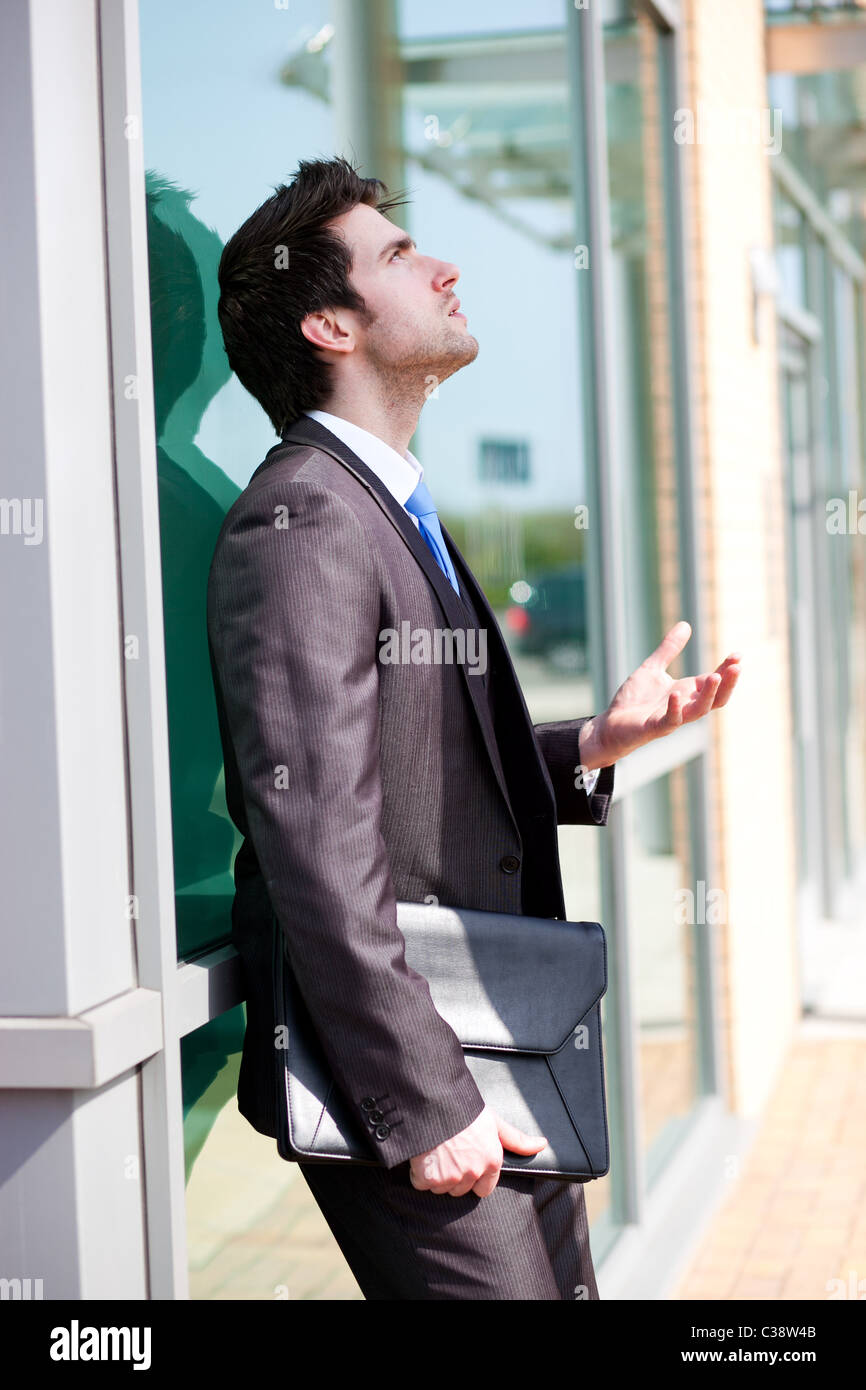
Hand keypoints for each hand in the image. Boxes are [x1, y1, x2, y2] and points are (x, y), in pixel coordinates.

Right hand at [409, 1103, 546, 1198]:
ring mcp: (450, 1177)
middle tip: (448, 1153)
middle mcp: (473, 1173)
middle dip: (454, 1176)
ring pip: (442, 1188)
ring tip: (436, 1151)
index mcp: (491, 1162)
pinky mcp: (428, 1178)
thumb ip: (517, 1139)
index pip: (484, 1189)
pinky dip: (419, 1173)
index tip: (466, 1163)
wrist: (435, 1101)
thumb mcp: (494, 1122)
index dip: (474, 1177)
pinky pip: (422, 1184)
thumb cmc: (465, 1110)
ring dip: (436, 1175)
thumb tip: (542, 1144)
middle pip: (461, 1189)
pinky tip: (423, 1155)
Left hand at [580, 620, 740, 768]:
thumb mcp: (653, 668)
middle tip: (737, 666)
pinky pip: (670, 720)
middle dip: (728, 683)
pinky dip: (675, 709)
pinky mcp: (655, 727)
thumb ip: (669, 649)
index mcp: (687, 692)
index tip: (738, 655)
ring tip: (716, 677)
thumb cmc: (635, 700)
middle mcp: (684, 706)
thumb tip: (685, 625)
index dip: (727, 669)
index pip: (715, 681)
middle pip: (716, 698)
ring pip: (698, 711)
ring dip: (709, 695)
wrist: (612, 724)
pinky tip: (676, 694)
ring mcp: (672, 718)